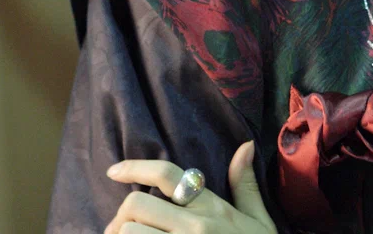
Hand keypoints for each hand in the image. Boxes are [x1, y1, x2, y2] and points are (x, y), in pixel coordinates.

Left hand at [104, 141, 276, 233]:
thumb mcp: (259, 221)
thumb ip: (246, 185)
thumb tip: (245, 146)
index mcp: (212, 208)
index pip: (167, 175)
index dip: (134, 168)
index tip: (113, 171)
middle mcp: (194, 226)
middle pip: (137, 204)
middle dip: (122, 215)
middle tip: (120, 227)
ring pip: (130, 232)